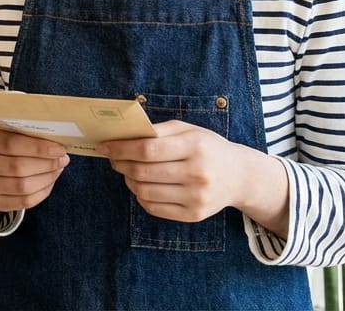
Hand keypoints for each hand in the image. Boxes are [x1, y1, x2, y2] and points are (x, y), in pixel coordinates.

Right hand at [0, 129, 69, 216]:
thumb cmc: (2, 143)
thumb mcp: (6, 131)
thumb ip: (25, 133)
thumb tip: (55, 141)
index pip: (11, 144)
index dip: (38, 148)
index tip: (59, 149)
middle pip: (17, 167)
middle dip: (46, 164)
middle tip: (62, 159)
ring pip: (22, 186)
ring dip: (47, 178)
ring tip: (58, 169)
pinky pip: (24, 202)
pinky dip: (42, 192)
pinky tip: (49, 181)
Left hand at [98, 121, 260, 222]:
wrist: (239, 176)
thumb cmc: (207, 148)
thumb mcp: (189, 130)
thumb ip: (158, 130)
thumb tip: (124, 135)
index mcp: (196, 146)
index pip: (147, 150)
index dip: (121, 149)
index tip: (105, 146)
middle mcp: (198, 173)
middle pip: (143, 172)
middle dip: (120, 164)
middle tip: (113, 158)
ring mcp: (196, 197)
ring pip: (144, 192)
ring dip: (128, 180)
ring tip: (128, 171)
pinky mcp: (194, 215)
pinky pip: (153, 208)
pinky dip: (140, 196)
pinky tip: (142, 185)